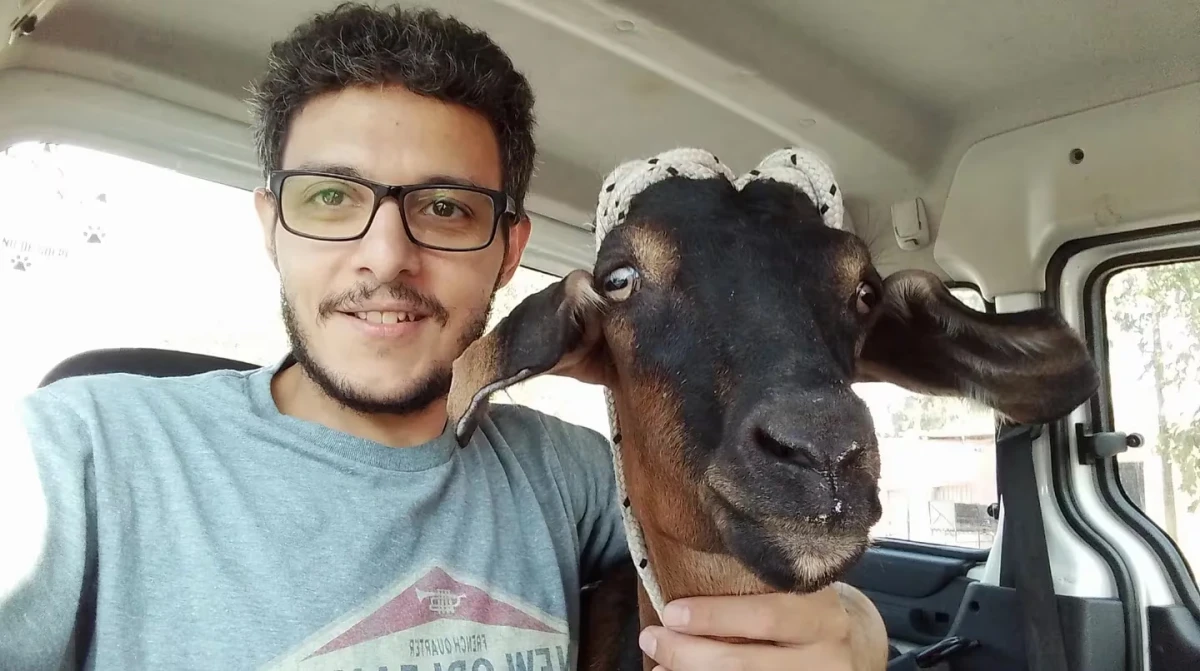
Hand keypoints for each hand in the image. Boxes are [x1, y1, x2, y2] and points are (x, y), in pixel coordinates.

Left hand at [637, 583, 887, 670]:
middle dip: (689, 653)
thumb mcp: (795, 587)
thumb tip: (681, 577)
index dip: (715, 616)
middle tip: (652, 638)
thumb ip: (759, 581)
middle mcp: (825, 654)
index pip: (767, 615)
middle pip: (746, 662)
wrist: (852, 647)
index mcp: (822, 612)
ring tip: (660, 662)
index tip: (671, 611)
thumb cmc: (805, 607)